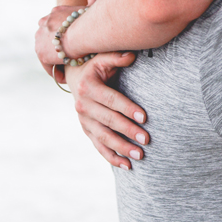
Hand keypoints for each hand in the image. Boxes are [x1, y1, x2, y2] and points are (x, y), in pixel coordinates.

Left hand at [35, 0, 103, 70]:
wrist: (83, 32)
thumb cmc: (92, 19)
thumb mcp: (92, 7)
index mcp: (54, 13)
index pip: (54, 26)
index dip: (64, 37)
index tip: (74, 46)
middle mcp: (43, 23)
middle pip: (49, 39)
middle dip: (58, 49)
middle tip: (72, 59)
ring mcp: (40, 38)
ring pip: (47, 52)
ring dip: (57, 61)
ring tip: (70, 70)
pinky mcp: (41, 53)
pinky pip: (47, 65)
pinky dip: (56, 72)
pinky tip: (66, 77)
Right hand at [66, 52, 148, 170]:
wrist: (74, 77)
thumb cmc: (95, 66)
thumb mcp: (102, 58)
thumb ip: (116, 57)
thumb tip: (132, 55)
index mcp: (88, 87)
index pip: (111, 100)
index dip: (128, 109)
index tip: (145, 117)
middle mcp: (82, 105)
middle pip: (109, 121)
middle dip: (128, 131)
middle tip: (146, 140)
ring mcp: (83, 120)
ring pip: (103, 137)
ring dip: (121, 148)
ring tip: (140, 155)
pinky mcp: (86, 130)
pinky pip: (98, 146)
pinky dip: (112, 157)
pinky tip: (127, 166)